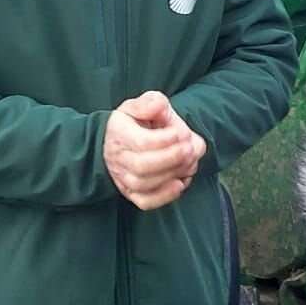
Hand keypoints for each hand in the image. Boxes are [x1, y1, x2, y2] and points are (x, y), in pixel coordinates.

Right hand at [103, 90, 206, 210]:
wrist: (124, 140)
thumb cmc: (138, 121)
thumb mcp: (142, 104)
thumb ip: (151, 102)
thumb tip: (159, 107)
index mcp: (118, 132)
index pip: (141, 142)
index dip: (165, 140)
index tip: (180, 132)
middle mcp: (117, 157)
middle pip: (142, 166)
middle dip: (171, 158)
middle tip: (189, 148)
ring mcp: (123, 177)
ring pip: (144, 184)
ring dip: (171, 174)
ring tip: (188, 161)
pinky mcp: (131, 193)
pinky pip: (145, 202)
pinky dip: (164, 196)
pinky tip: (179, 183)